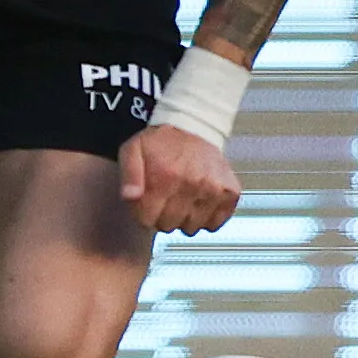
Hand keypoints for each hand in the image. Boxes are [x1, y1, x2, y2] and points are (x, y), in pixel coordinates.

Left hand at [121, 123, 240, 235]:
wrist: (195, 128)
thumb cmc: (162, 142)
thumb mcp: (132, 150)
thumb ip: (128, 175)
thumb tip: (129, 197)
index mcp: (165, 175)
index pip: (147, 220)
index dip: (143, 214)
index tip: (146, 204)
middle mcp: (191, 184)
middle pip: (169, 226)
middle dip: (162, 217)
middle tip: (164, 200)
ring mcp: (213, 189)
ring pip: (191, 228)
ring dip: (184, 219)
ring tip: (182, 200)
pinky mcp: (229, 193)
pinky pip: (215, 224)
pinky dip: (206, 219)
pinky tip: (198, 204)